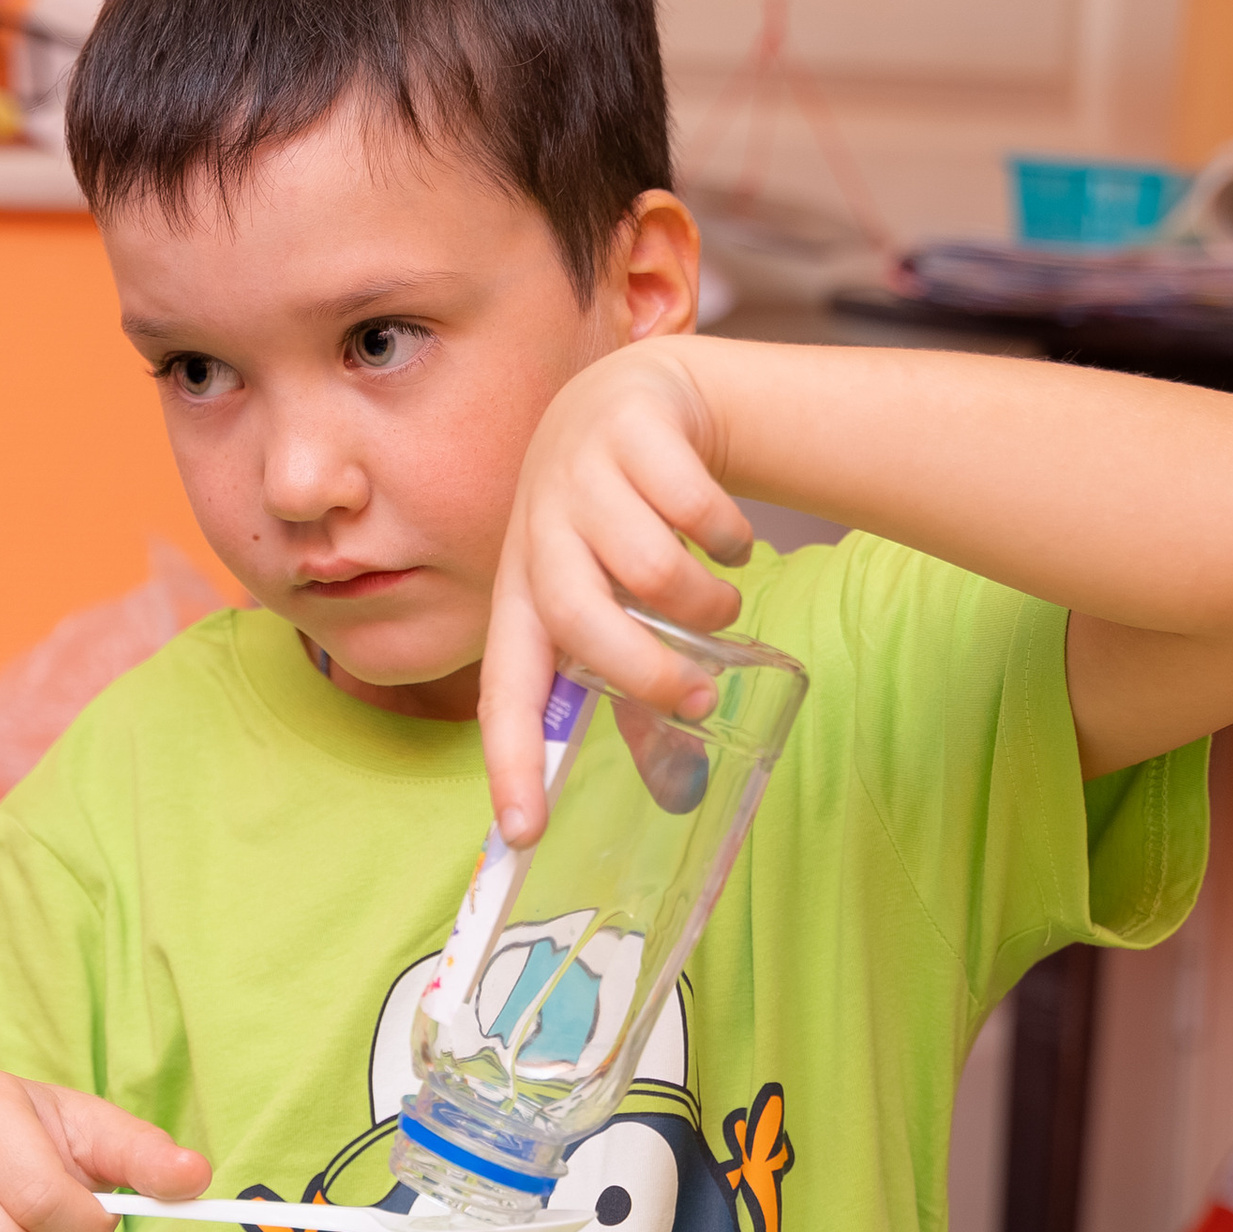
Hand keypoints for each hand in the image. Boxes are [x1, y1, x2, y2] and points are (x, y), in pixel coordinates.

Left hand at [480, 335, 753, 841]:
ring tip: (722, 606)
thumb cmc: (614, 525)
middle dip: (645, 670)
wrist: (630, 399)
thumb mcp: (606, 599)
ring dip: (704, 601)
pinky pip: (695, 504)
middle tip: (699, 694)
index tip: (524, 832)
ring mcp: (581, 477)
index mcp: (521, 594)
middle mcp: (539, 536)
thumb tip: (677, 790)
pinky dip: (729, 537)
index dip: (508, 760)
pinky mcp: (633, 430)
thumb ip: (633, 689)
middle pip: (576, 619)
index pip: (503, 689)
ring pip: (646, 564)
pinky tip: (729, 540)